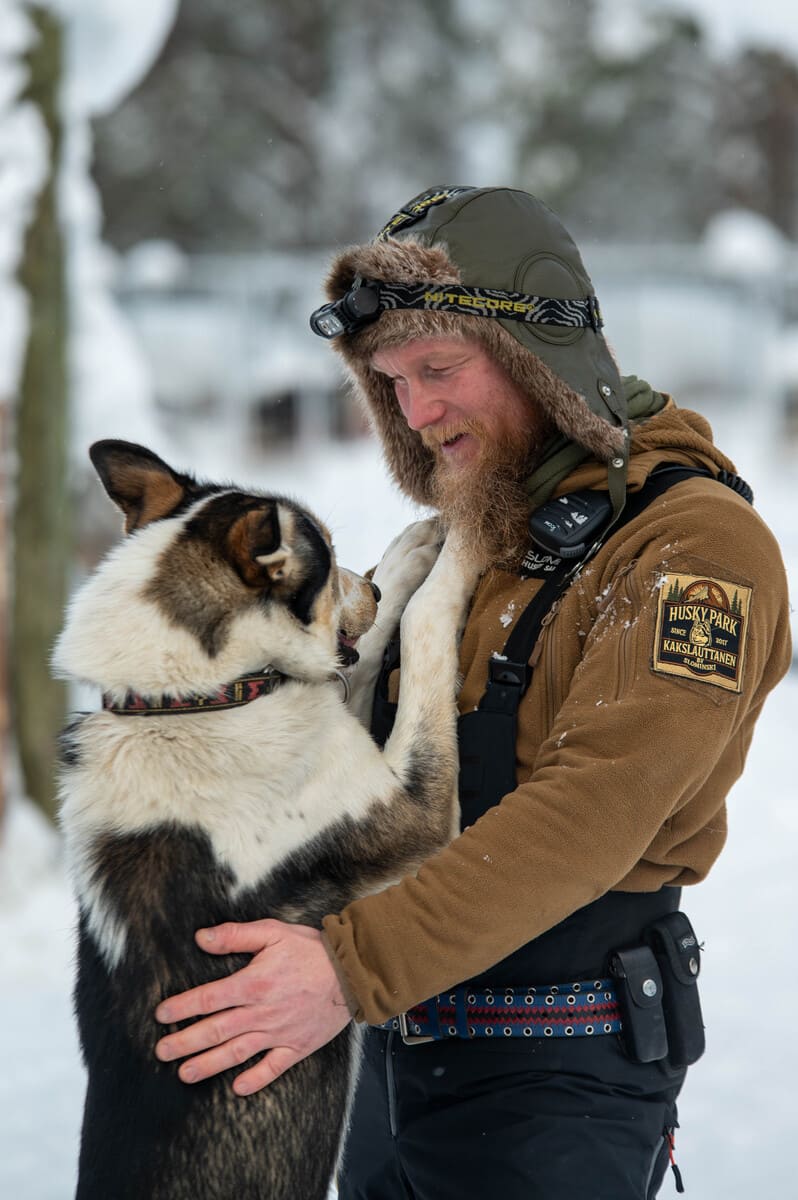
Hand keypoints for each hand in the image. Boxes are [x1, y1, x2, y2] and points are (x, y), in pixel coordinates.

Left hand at [154, 919, 351, 1094]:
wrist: (352, 971)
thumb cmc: (312, 949)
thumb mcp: (273, 932)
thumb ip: (236, 936)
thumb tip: (202, 938)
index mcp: (253, 983)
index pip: (208, 998)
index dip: (182, 1007)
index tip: (161, 1015)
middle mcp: (261, 1012)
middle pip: (215, 1030)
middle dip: (185, 1042)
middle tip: (161, 1052)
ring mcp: (278, 1032)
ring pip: (236, 1053)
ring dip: (208, 1064)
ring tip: (185, 1074)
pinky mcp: (296, 1046)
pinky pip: (272, 1068)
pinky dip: (254, 1080)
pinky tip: (237, 1089)